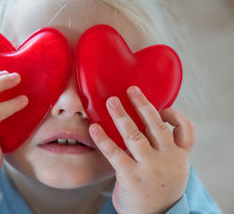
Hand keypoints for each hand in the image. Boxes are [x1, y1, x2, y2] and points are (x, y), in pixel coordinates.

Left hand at [89, 86, 194, 213]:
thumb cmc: (159, 190)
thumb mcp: (171, 169)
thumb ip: (163, 149)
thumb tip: (145, 123)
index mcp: (179, 156)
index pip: (186, 130)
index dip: (176, 116)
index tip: (163, 107)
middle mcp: (167, 159)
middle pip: (156, 125)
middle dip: (143, 105)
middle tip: (131, 90)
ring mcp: (150, 167)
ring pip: (135, 135)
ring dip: (121, 116)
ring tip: (111, 101)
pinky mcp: (131, 176)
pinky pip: (115, 153)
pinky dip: (103, 139)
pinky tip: (93, 128)